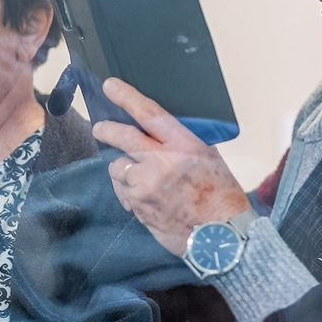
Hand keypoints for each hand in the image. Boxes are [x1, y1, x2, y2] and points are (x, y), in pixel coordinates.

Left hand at [93, 77, 250, 255]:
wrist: (220, 235)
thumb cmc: (221, 194)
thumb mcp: (209, 156)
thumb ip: (183, 142)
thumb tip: (159, 132)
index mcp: (183, 145)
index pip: (149, 114)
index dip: (126, 97)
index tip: (110, 86)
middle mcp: (160, 162)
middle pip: (123, 137)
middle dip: (107, 129)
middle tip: (100, 128)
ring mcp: (145, 185)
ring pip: (118, 167)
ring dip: (122, 167)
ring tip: (135, 174)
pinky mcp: (138, 206)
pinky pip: (122, 191)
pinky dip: (127, 189)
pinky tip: (141, 195)